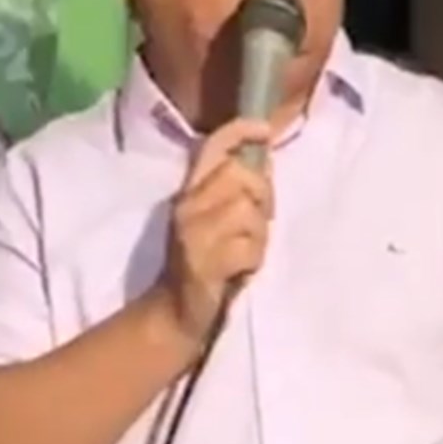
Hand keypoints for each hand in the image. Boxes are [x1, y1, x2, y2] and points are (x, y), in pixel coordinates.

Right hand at [158, 116, 274, 343]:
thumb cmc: (206, 263)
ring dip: (258, 235)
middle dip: (263, 196)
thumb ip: (238, 191)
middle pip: (240, 175)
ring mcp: (193, 234)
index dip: (241, 131)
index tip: (265, 130)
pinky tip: (241, 270)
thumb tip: (266, 158)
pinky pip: (248, 247)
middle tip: (258, 223)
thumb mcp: (216, 220)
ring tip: (246, 252)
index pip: (212, 146)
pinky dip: (253, 260)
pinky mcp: (203, 263)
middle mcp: (187, 205)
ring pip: (248, 211)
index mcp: (189, 190)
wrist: (176, 313)